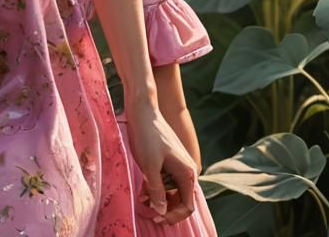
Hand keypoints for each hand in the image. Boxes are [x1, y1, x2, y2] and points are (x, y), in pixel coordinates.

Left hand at [124, 103, 197, 225]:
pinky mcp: (168, 162)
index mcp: (187, 173)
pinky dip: (156, 188)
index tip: (156, 218)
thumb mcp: (149, 166)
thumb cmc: (147, 136)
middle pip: (180, 201)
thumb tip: (161, 212)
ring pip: (172, 192)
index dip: (173, 216)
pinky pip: (166, 182)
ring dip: (159, 199)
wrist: (143, 111)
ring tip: (142, 199)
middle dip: (164, 209)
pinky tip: (143, 190)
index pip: (187, 206)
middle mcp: (187, 171)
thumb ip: (157, 191)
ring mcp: (178, 166)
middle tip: (146, 210)